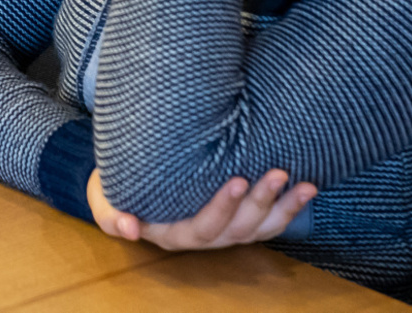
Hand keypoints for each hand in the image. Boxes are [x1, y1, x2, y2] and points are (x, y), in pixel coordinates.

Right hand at [88, 167, 315, 249]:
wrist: (132, 188)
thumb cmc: (117, 190)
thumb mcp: (103, 200)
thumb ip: (110, 216)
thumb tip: (130, 229)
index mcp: (174, 235)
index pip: (202, 227)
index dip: (222, 207)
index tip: (236, 179)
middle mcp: (206, 238)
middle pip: (238, 228)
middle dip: (259, 201)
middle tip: (276, 172)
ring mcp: (227, 232)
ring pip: (260, 228)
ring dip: (283, 207)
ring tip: (301, 182)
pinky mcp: (243, 223)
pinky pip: (272, 223)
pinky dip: (292, 208)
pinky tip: (308, 187)